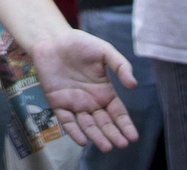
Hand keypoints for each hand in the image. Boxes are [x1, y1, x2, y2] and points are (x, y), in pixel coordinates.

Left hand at [29, 29, 138, 150]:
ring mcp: (74, 104)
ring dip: (96, 137)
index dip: (125, 125)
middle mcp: (91, 102)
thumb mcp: (105, 51)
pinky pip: (67, 120)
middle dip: (113, 135)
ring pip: (87, 125)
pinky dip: (74, 131)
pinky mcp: (58, 103)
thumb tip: (134, 85)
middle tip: (121, 145)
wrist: (52, 39)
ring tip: (106, 147)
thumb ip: (120, 66)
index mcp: (104, 92)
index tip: (133, 137)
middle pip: (104, 123)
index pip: (118, 113)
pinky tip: (82, 141)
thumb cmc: (81, 44)